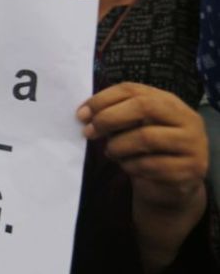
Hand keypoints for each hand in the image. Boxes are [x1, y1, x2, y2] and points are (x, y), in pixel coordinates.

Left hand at [77, 82, 207, 210]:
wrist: (171, 184)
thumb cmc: (146, 150)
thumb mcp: (133, 127)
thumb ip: (115, 116)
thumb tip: (84, 114)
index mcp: (168, 101)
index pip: (132, 89)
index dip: (103, 99)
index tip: (81, 114)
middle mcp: (186, 118)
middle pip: (143, 106)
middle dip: (109, 118)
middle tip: (89, 132)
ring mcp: (192, 143)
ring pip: (146, 137)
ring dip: (118, 146)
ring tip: (110, 152)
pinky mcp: (190, 168)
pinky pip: (152, 165)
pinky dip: (131, 166)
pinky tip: (126, 166)